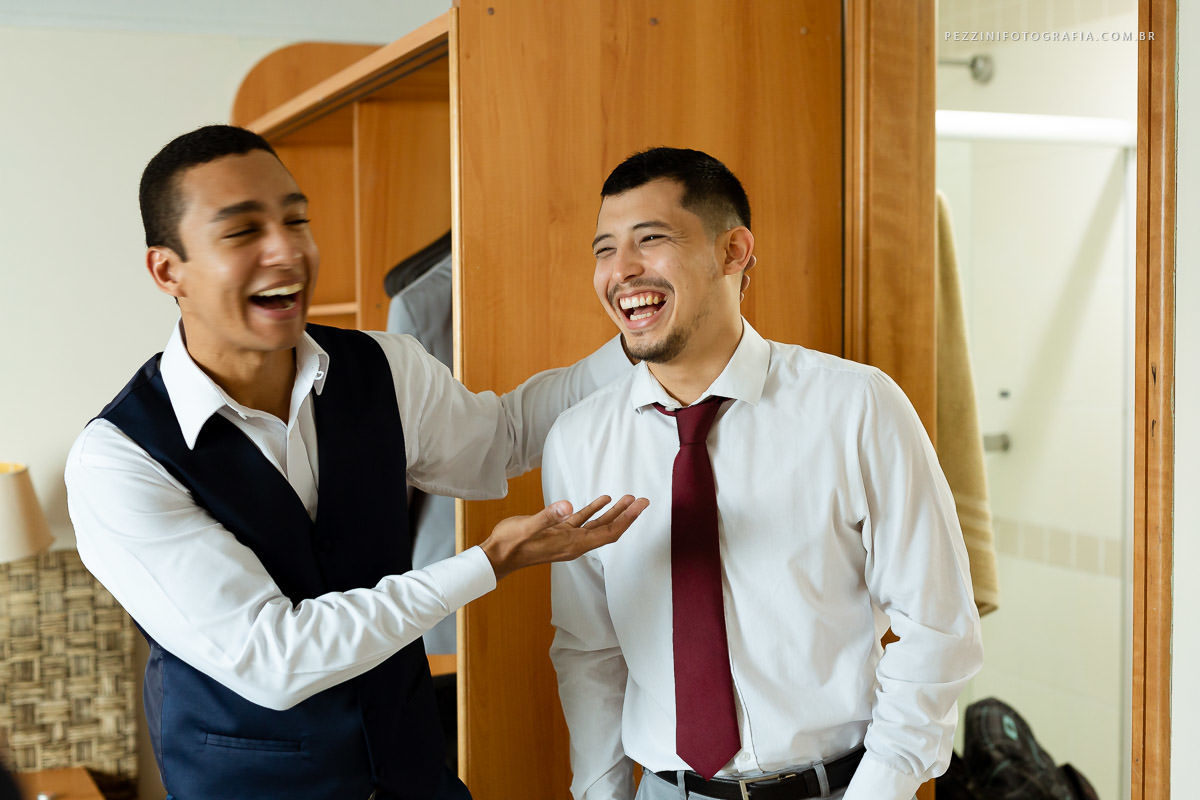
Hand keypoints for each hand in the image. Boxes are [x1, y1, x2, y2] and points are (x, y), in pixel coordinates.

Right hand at [481, 495, 648, 580]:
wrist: (497, 556)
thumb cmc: (511, 544)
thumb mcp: (528, 527)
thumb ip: (547, 516)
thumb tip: (566, 505)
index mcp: (572, 544)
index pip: (608, 533)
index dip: (626, 520)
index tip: (640, 507)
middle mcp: (574, 544)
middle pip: (609, 530)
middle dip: (627, 515)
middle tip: (643, 500)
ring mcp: (567, 539)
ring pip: (598, 525)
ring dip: (613, 512)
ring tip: (629, 498)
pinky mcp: (558, 533)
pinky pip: (582, 521)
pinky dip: (594, 510)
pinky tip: (602, 500)